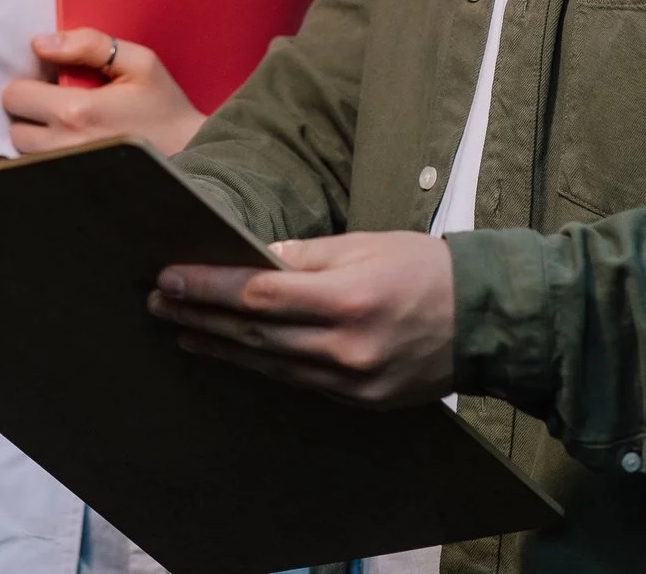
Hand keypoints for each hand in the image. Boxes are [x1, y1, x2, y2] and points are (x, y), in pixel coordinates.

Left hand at [2, 29, 205, 154]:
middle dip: (30, 112)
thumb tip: (41, 43)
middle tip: (57, 103)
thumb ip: (89, 44)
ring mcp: (65, 171)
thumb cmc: (164, 107)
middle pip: (13, 126)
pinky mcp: (71, 186)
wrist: (189, 153)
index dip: (29, 84)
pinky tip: (72, 144)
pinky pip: (38, 169)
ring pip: (23, 151)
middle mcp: (63, 145)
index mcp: (76, 111)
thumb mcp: (139, 62)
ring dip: (37, 136)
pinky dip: (46, 155)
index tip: (49, 82)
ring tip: (68, 126)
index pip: (14, 95)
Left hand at [149, 231, 454, 406]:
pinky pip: (296, 381)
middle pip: (254, 335)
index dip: (209, 287)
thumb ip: (307, 256)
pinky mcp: (358, 400)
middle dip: (201, 315)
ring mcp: (351, 380)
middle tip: (160, 300)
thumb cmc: (425, 269)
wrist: (485, 320)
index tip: (170, 276)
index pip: (259, 294)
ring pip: (268, 364)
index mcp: (348, 297)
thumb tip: (253, 259)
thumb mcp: (367, 244)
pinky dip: (260, 365)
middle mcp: (345, 346)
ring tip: (182, 327)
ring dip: (220, 345)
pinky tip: (233, 352)